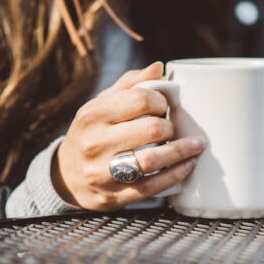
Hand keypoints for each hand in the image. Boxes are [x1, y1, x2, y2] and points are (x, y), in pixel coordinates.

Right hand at [52, 62, 205, 210]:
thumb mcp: (102, 105)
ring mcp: (103, 173)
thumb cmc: (93, 132)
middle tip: (174, 127)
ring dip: (181, 151)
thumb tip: (159, 67)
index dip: (161, 101)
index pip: (140, 100)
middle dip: (170, 127)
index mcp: (92, 115)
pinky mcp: (114, 196)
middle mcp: (95, 143)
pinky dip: (176, 174)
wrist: (67, 176)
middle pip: (150, 130)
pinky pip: (152, 186)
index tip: (165, 106)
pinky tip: (188, 165)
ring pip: (152, 160)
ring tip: (196, 144)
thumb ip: (130, 85)